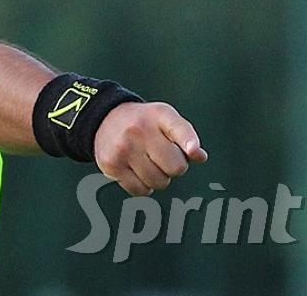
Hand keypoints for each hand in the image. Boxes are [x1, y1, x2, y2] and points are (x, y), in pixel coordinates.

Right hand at [93, 102, 207, 195]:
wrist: (106, 118)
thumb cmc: (143, 122)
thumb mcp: (165, 119)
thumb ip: (186, 135)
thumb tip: (200, 157)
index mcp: (159, 115)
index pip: (179, 129)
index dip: (189, 142)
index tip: (194, 151)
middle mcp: (140, 130)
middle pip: (175, 167)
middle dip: (174, 168)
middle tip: (163, 158)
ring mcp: (124, 148)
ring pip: (159, 182)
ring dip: (159, 179)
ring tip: (149, 163)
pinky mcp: (112, 164)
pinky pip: (140, 191)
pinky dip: (143, 187)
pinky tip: (138, 172)